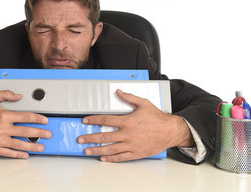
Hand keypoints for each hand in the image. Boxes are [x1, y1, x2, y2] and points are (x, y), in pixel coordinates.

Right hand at [0, 90, 51, 158]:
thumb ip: (6, 94)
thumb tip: (19, 96)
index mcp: (3, 115)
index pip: (25, 117)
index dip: (37, 119)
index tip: (45, 121)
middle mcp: (2, 128)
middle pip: (25, 131)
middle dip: (39, 133)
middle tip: (48, 134)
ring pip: (19, 144)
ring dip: (32, 146)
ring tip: (41, 147)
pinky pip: (8, 152)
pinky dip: (18, 154)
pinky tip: (26, 154)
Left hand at [78, 89, 193, 161]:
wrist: (170, 131)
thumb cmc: (157, 118)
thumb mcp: (144, 103)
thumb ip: (129, 98)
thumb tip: (118, 92)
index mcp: (128, 121)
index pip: (105, 120)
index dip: (93, 120)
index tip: (85, 121)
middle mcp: (128, 134)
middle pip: (104, 136)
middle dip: (90, 138)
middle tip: (80, 139)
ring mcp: (131, 145)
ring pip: (110, 149)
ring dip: (96, 150)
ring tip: (86, 151)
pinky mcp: (136, 153)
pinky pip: (121, 157)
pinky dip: (111, 159)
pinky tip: (103, 158)